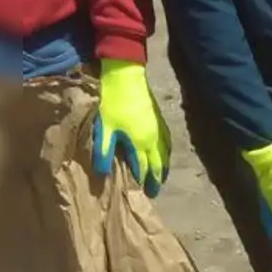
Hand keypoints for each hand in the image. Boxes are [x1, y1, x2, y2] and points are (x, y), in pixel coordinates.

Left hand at [95, 58, 171, 196]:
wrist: (126, 76)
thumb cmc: (113, 102)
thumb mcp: (104, 128)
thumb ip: (104, 152)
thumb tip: (103, 174)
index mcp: (141, 143)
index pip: (143, 169)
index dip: (142, 182)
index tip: (141, 194)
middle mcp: (154, 139)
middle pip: (158, 165)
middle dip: (156, 180)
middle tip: (153, 193)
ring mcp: (160, 129)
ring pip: (166, 155)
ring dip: (163, 169)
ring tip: (160, 178)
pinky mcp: (160, 119)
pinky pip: (168, 144)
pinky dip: (167, 154)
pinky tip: (165, 155)